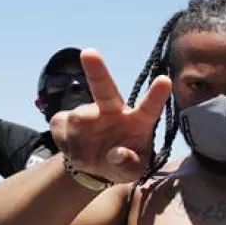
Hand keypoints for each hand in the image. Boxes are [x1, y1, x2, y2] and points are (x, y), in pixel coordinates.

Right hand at [50, 49, 171, 183]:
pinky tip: (75, 148)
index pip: (149, 108)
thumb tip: (119, 154)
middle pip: (105, 89)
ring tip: (87, 156)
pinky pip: (60, 130)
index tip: (165, 80)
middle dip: (97, 70)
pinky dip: (66, 146)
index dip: (156, 95)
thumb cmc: (122, 163)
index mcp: (137, 122)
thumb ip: (128, 165)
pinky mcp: (64, 118)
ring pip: (77, 119)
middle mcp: (113, 110)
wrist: (94, 166)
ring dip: (78, 143)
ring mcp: (88, 112)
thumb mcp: (130, 172)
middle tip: (89, 52)